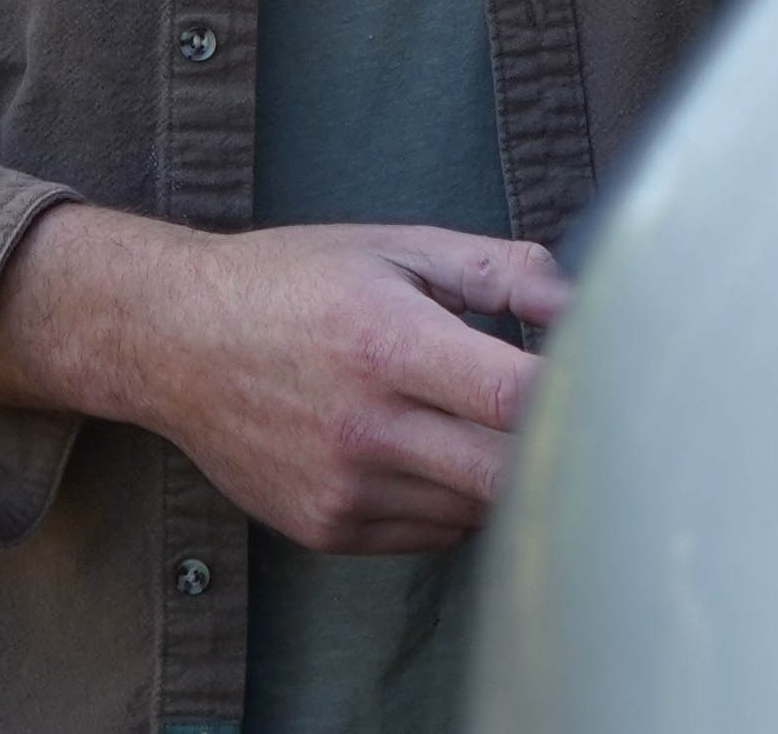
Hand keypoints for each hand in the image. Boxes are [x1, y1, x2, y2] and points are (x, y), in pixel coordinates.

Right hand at [72, 216, 570, 553]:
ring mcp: (344, 490)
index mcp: (388, 342)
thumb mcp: (396, 245)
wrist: (177, 340)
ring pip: (475, 510)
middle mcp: (365, 428)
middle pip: (506, 474)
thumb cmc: (295, 279)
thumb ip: (499, 270)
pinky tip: (430, 448)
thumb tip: (581, 304)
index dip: (574, 394)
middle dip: (549, 446)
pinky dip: (452, 498)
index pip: (514, 397)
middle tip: (567, 410)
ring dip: (499, 471)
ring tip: (479, 417)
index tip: (601, 375)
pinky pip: (432, 533)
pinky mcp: (328, 530)